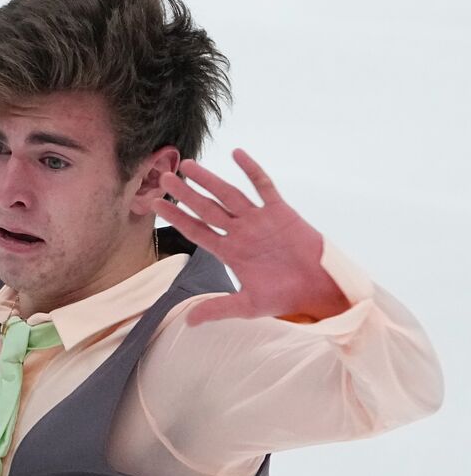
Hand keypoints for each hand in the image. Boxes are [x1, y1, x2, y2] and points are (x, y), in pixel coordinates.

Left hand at [152, 148, 351, 325]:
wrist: (319, 291)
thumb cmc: (285, 298)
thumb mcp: (246, 305)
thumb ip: (217, 308)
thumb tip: (188, 322)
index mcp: (229, 251)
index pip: (195, 230)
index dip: (176, 217)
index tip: (155, 204)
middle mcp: (240, 232)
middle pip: (206, 209)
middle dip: (186, 194)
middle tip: (165, 178)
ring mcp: (259, 220)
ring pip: (229, 195)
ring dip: (209, 180)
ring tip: (189, 166)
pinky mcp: (281, 212)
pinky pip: (264, 187)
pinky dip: (252, 170)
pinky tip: (237, 153)